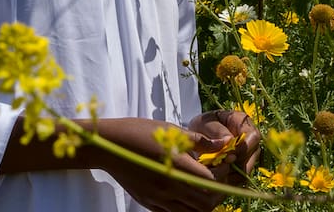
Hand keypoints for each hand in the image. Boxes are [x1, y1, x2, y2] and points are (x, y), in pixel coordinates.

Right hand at [92, 117, 228, 211]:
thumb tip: (224, 144)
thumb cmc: (139, 131)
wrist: (109, 145)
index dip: (222, 176)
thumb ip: (199, 141)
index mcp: (176, 165)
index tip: (223, 166)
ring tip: (203, 188)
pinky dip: (185, 208)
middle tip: (218, 180)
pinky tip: (185, 192)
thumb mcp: (170, 129)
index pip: (211, 182)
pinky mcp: (149, 203)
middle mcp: (169, 186)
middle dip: (217, 193)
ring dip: (202, 203)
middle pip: (206, 203)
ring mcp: (159, 198)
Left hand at [188, 110, 260, 185]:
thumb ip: (216, 130)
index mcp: (243, 122)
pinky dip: (229, 179)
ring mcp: (248, 153)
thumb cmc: (201, 126)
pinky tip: (217, 176)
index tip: (228, 157)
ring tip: (216, 171)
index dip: (243, 149)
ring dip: (233, 173)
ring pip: (248, 168)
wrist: (195, 136)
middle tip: (221, 167)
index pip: (253, 137)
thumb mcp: (205, 123)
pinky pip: (240, 178)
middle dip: (238, 163)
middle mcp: (249, 138)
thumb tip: (229, 140)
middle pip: (253, 155)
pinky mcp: (242, 166)